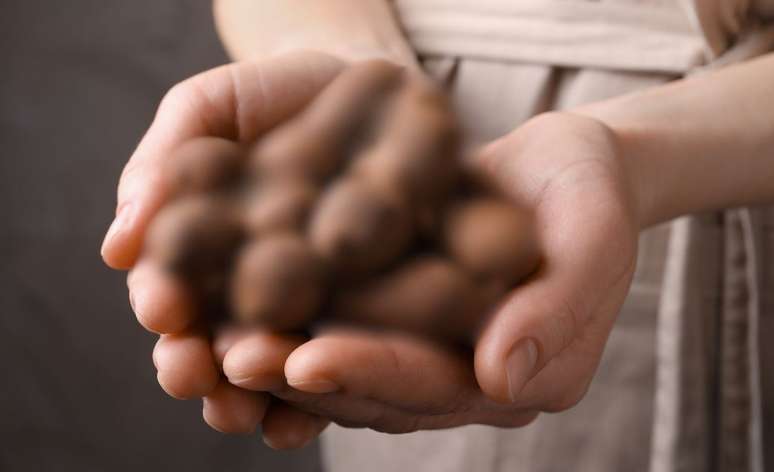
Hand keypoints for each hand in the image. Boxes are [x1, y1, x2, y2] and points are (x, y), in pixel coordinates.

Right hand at [104, 50, 358, 447]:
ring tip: (246, 410)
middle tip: (194, 374)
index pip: (168, 289)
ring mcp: (303, 309)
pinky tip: (309, 417)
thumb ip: (160, 169)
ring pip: (270, 370)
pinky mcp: (362, 316)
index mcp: (199, 252)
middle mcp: (245, 291)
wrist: (360, 88)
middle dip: (196, 366)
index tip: (163, 308)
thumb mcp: (208, 111)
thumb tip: (116, 249)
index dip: (161, 302)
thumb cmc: (272, 95)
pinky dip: (321, 395)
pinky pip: (339, 366)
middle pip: (212, 344)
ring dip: (251, 397)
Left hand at [216, 112, 639, 434]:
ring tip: (216, 340)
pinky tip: (237, 304)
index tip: (306, 363)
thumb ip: (558, 312)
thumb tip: (501, 379)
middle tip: (233, 359)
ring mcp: (431, 349)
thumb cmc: (587, 195)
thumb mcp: (595, 238)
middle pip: (379, 389)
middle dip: (305, 377)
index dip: (372, 375)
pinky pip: (341, 325)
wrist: (562, 165)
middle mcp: (468, 376)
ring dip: (283, 358)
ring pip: (348, 367)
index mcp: (520, 375)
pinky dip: (293, 319)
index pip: (438, 387)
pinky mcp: (401, 315)